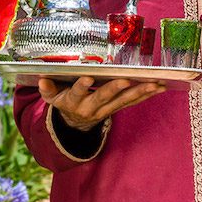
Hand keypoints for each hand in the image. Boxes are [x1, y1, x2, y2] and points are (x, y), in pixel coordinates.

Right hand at [38, 76, 164, 131]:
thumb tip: (42, 79)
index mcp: (73, 101)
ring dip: (139, 92)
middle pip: (103, 97)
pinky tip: (160, 87)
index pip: (76, 93)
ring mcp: (105, 109)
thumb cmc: (64, 100)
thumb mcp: (52, 97)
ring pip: (123, 100)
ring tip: (155, 83)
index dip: (81, 86)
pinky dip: (146, 95)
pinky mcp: (117, 108)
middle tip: (126, 79)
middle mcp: (90, 107)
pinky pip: (133, 102)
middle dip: (115, 88)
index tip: (87, 78)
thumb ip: (48, 89)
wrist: (74, 123)